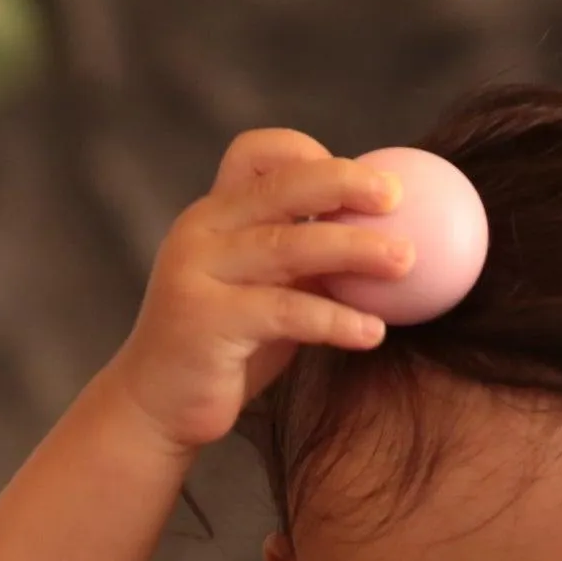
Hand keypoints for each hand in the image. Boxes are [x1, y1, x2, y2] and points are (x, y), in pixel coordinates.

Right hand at [107, 130, 406, 451]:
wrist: (156, 408)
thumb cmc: (227, 349)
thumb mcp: (269, 292)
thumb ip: (308, 260)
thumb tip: (397, 234)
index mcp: (216, 213)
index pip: (258, 153)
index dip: (312, 155)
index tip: (366, 184)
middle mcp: (200, 231)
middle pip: (281, 186)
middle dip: (345, 183)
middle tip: (397, 199)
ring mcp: (195, 272)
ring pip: (289, 246)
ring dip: (356, 249)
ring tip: (405, 262)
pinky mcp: (202, 320)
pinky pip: (284, 312)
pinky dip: (336, 319)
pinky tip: (373, 333)